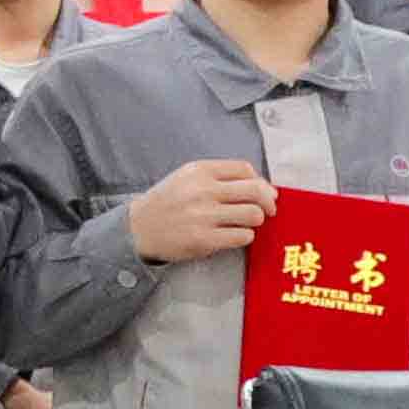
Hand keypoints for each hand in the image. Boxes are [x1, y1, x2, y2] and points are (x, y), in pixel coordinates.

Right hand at [128, 159, 276, 263]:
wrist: (138, 228)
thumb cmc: (167, 203)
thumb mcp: (187, 177)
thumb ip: (219, 177)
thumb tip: (262, 187)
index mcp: (199, 170)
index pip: (245, 169)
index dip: (261, 181)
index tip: (263, 192)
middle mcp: (202, 190)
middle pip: (256, 191)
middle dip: (268, 202)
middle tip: (269, 210)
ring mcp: (204, 215)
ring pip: (254, 215)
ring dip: (255, 221)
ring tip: (244, 223)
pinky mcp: (204, 239)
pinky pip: (243, 236)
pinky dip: (244, 237)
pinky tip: (234, 235)